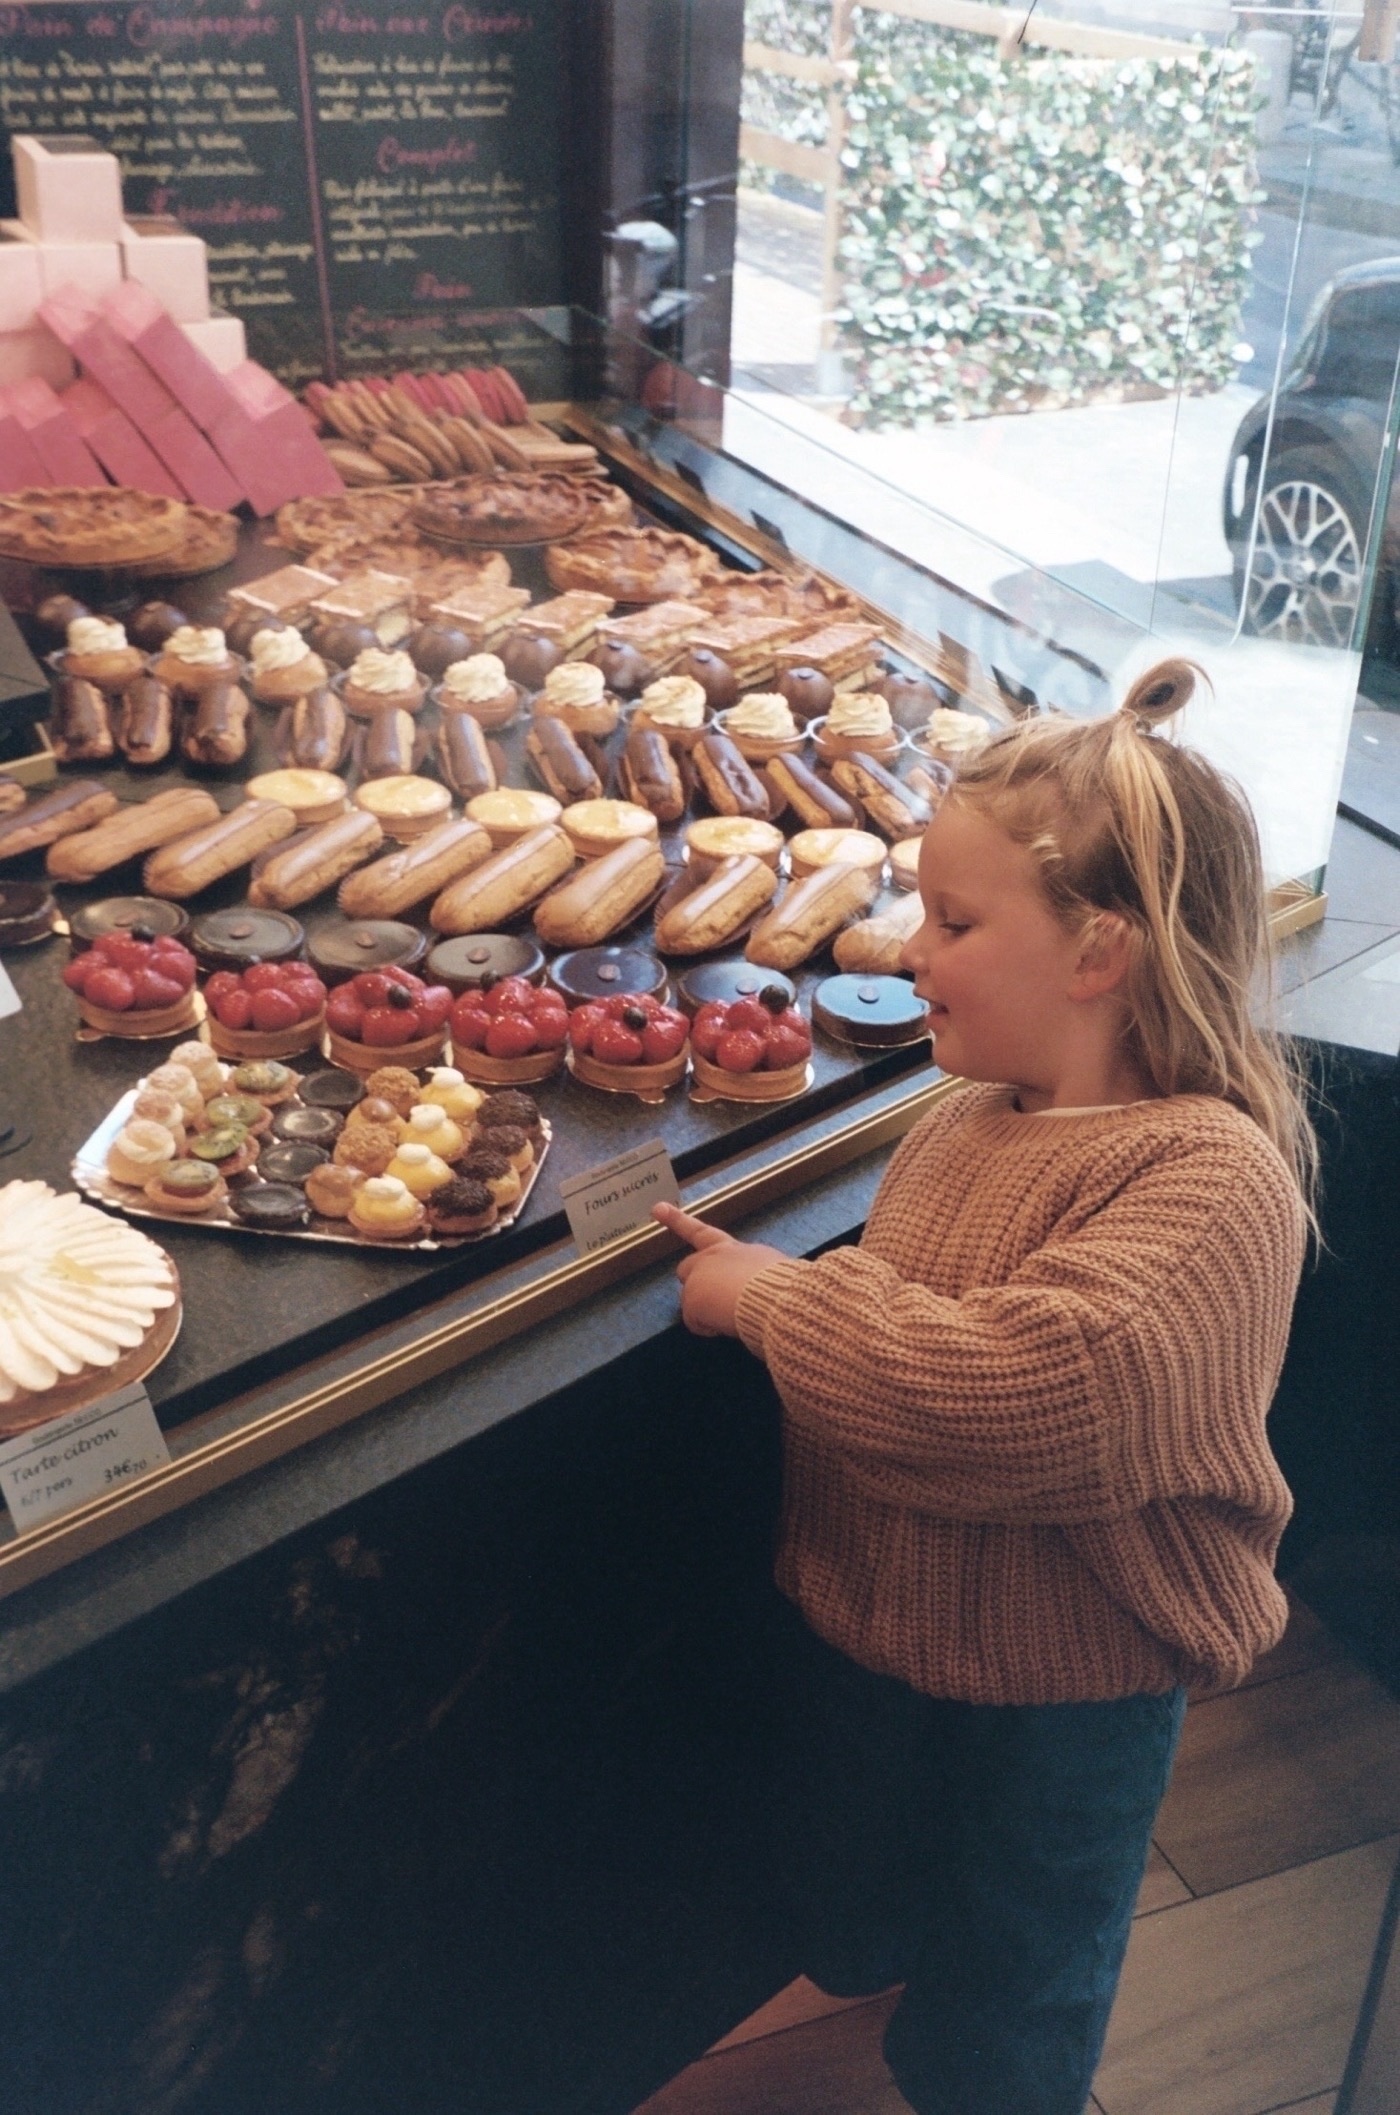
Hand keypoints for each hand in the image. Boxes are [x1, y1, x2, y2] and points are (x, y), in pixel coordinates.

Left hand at [653, 1203, 787, 1337]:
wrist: (773, 1295)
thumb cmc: (782, 1284)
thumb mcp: (771, 1269)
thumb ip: (755, 1273)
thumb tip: (756, 1285)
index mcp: (733, 1249)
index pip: (702, 1232)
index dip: (677, 1220)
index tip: (657, 1208)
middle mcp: (712, 1257)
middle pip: (687, 1267)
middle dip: (693, 1282)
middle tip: (710, 1300)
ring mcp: (698, 1277)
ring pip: (691, 1300)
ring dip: (706, 1310)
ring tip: (733, 1315)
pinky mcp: (692, 1299)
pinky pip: (696, 1323)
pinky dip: (709, 1328)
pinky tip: (727, 1326)